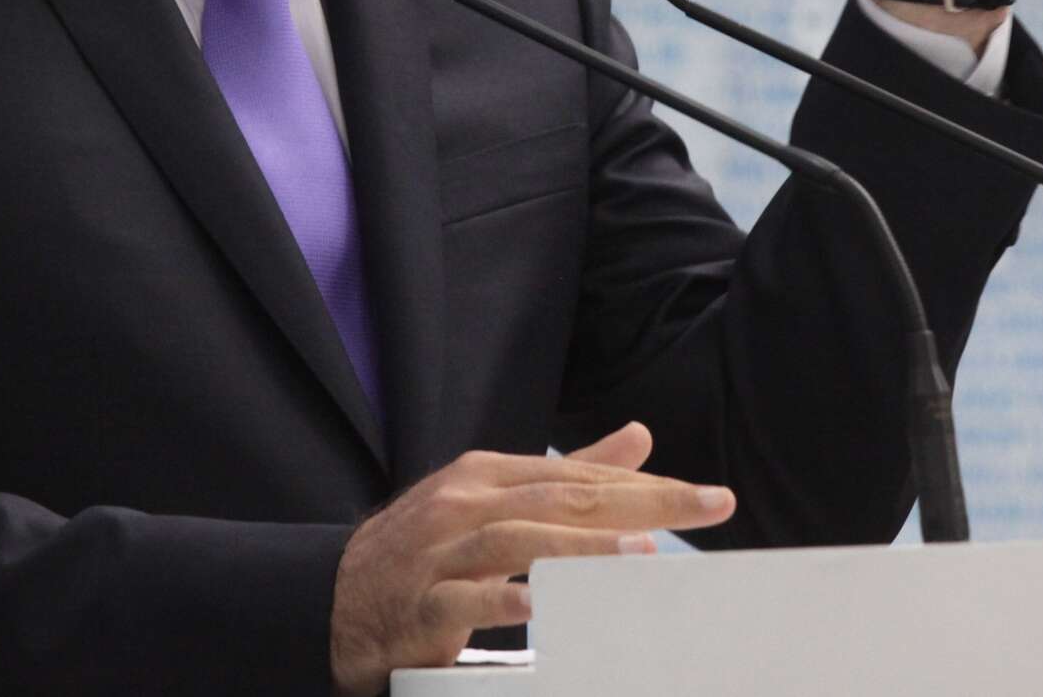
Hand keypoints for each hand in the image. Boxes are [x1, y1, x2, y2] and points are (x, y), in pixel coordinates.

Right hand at [328, 423, 733, 694]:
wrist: (336, 597)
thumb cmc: (427, 549)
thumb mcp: (495, 500)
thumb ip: (570, 472)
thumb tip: (639, 437)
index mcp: (487, 475)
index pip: (579, 476)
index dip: (645, 484)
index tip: (706, 497)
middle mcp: (465, 503)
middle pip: (562, 498)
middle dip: (640, 502)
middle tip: (706, 506)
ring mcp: (441, 550)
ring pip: (519, 540)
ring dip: (582, 546)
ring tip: (641, 552)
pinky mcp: (422, 602)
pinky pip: (467, 599)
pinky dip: (504, 599)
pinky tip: (541, 606)